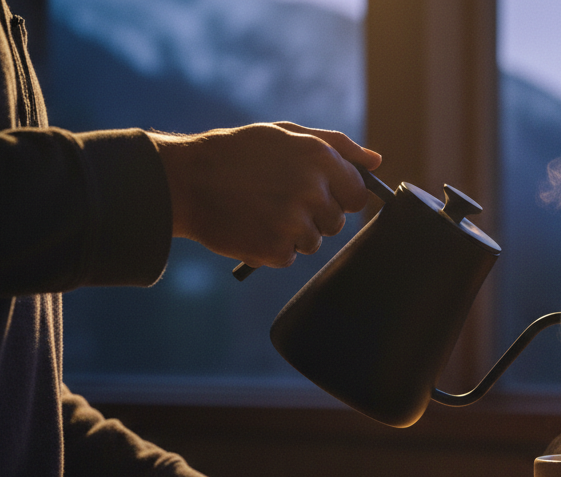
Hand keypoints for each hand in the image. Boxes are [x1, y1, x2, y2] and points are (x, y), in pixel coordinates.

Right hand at [152, 122, 382, 267]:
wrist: (184, 180)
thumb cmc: (237, 153)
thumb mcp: (286, 135)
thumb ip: (337, 146)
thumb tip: (375, 162)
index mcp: (320, 158)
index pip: (358, 194)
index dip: (339, 196)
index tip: (317, 194)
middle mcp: (313, 191)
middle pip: (336, 222)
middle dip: (313, 215)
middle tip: (278, 200)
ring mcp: (295, 223)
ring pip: (314, 242)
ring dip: (292, 233)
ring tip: (261, 211)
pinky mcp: (276, 250)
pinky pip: (288, 257)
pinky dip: (271, 248)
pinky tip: (250, 226)